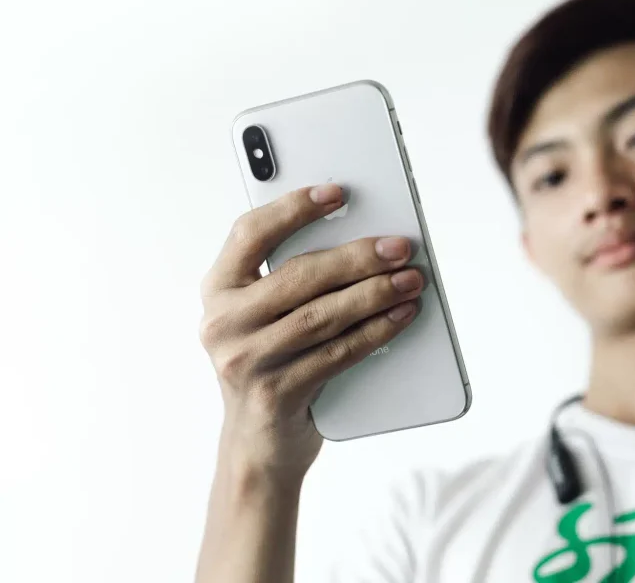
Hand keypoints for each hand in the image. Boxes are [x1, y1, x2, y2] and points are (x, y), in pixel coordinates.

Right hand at [199, 183, 422, 481]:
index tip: (337, 192)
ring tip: (411, 279)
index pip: (250, 233)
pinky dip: (376, 332)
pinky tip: (402, 316)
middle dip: (357, 257)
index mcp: (218, 290)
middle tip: (400, 246)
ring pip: (323, 315)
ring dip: (375, 294)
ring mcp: (244, 360)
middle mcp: (223, 323)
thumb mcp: (267, 317)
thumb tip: (364, 242)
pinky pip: (337, 353)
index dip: (294, 208)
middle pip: (299, 275)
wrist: (258, 447)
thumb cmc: (273, 365)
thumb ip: (295, 281)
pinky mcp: (274, 393)